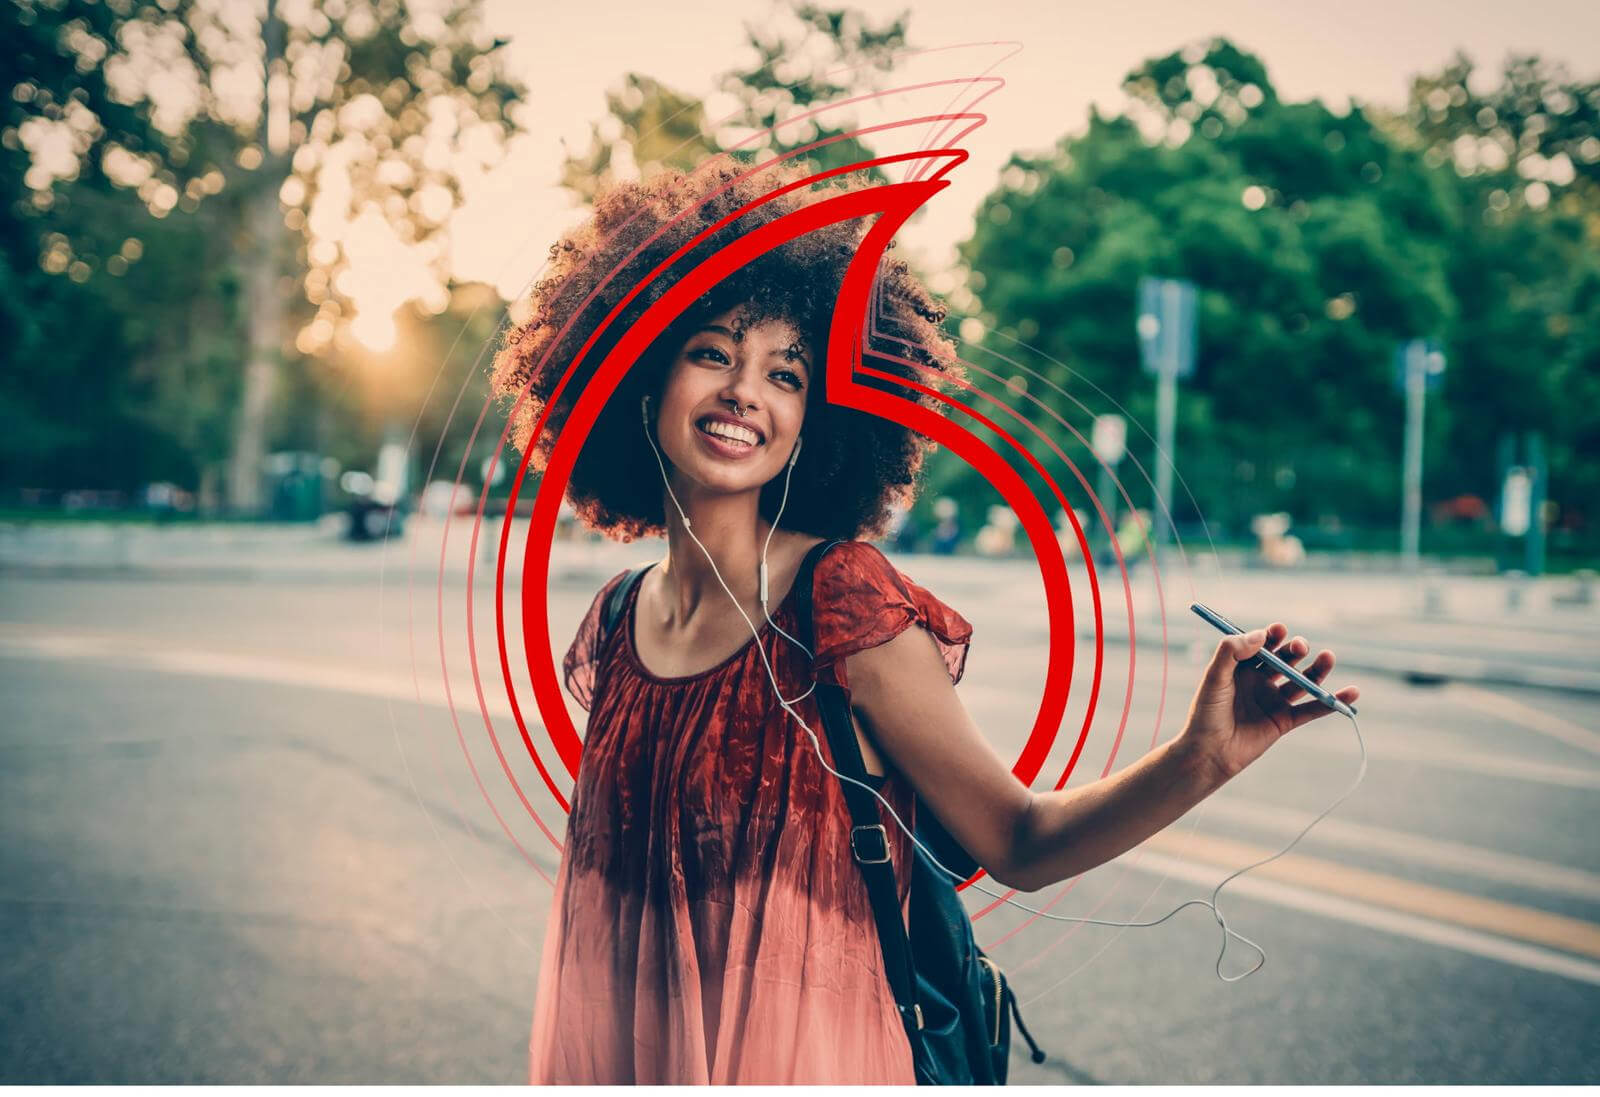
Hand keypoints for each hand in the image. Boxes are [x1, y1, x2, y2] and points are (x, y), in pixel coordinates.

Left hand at [1178, 622, 1360, 785]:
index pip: (1262, 646)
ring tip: (1327, 657)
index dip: (1272, 636)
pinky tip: (1352, 692)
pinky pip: (1312, 709)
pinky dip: (1332, 701)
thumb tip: (1261, 635)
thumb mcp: (1214, 677)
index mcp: (1240, 668)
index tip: (1279, 630)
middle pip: (1285, 660)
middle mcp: (1259, 682)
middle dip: (1295, 650)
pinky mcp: (1284, 721)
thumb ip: (1231, 652)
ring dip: (1316, 670)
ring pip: (1301, 681)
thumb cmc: (1206, 713)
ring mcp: (1273, 701)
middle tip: (1300, 647)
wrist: (1208, 752)